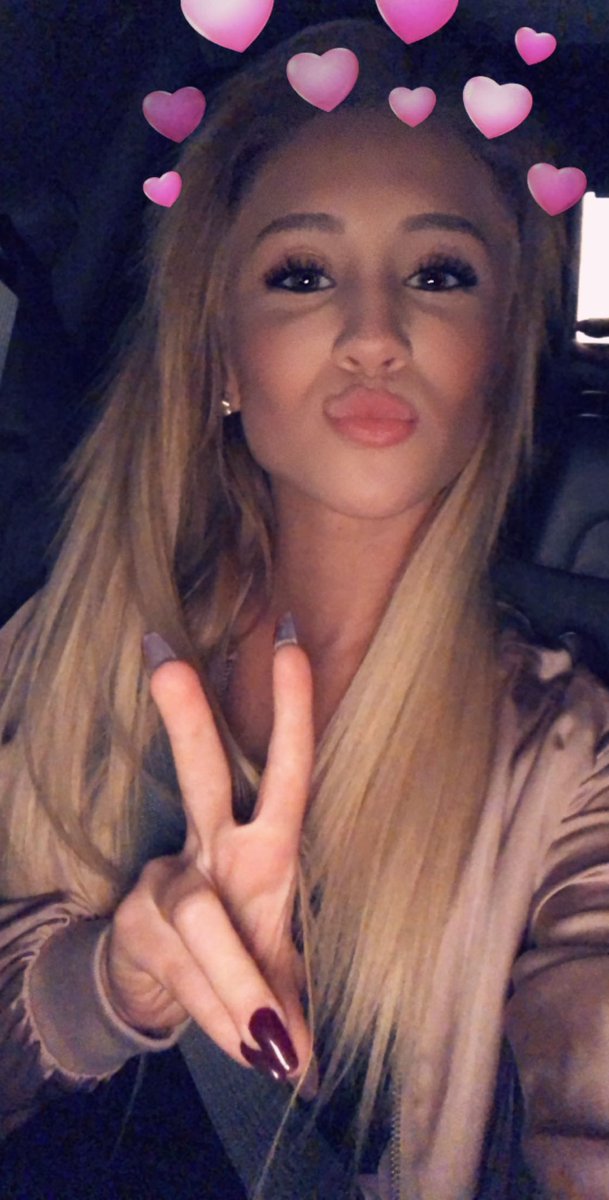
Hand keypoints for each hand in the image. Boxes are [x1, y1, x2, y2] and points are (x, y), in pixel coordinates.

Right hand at [102, 630, 314, 1084]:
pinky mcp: (135, 921)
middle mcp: (211, 847)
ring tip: (274, 1051)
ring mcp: (168, 881)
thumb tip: (312, 1068)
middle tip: (167, 666)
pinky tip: (258, 1055)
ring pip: (202, 916)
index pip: (283, 771)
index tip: (291, 646)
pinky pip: (187, 975)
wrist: (154, 984)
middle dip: (189, 721)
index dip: (291, 712)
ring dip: (239, 985)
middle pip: (200, 774)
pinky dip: (219, 1016)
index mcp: (262, 844)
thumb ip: (291, 996)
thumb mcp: (276, 966)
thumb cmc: (233, 950)